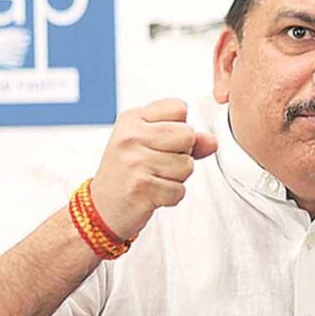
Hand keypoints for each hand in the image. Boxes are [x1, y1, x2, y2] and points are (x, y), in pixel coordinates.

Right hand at [89, 98, 217, 238]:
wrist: (102, 207)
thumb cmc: (128, 171)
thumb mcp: (150, 144)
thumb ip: (184, 138)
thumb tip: (212, 141)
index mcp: (132, 118)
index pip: (179, 108)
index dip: (179, 127)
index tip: (160, 141)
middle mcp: (131, 137)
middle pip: (188, 135)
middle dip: (182, 154)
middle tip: (159, 163)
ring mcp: (134, 162)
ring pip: (187, 165)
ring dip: (177, 178)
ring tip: (154, 178)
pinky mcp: (141, 187)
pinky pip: (179, 190)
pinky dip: (171, 196)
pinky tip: (153, 193)